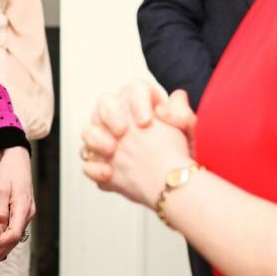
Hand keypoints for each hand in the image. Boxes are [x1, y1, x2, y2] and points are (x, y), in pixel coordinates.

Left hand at [0, 147, 35, 265]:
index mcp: (23, 207)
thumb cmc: (10, 172)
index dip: (2, 242)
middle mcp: (27, 214)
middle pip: (12, 241)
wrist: (18, 161)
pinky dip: (1, 245)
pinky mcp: (19, 215)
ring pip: (12, 240)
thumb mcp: (2, 188)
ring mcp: (24, 216)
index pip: (14, 233)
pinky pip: (10, 234)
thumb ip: (0, 209)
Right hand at [80, 84, 190, 206]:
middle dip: (109, 115)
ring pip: (89, 131)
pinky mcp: (100, 163)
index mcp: (144, 105)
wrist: (174, 185)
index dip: (137, 102)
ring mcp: (107, 141)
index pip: (136, 90)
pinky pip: (88, 162)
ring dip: (96, 139)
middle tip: (121, 132)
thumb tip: (172, 101)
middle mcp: (121, 118)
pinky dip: (94, 168)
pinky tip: (108, 175)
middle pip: (105, 104)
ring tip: (111, 152)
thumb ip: (182, 114)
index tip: (146, 122)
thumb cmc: (181, 154)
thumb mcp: (188, 134)